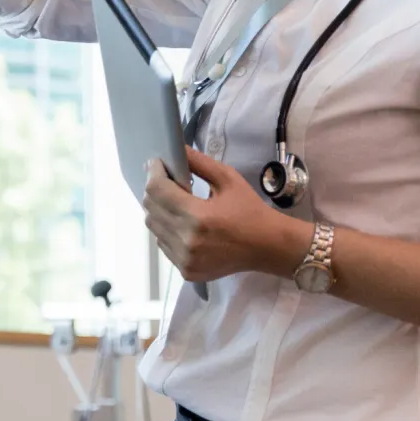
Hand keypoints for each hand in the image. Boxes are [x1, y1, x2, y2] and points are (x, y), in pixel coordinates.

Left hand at [142, 148, 312, 283]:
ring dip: (160, 211)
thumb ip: (199, 163)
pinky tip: (183, 224)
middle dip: (155, 191)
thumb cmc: (250, 210)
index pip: (157, 190)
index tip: (158, 163)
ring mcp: (185, 259)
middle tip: (167, 181)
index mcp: (198, 217)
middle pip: (150, 209)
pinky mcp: (186, 271)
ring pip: (154, 228)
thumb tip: (175, 149)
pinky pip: (163, 245)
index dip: (154, 173)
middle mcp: (187, 241)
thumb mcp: (229, 179)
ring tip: (176, 203)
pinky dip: (167, 231)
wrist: (269, 247)